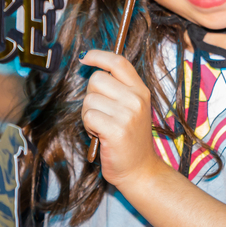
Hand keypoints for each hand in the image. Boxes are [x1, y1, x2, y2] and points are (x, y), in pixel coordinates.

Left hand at [79, 49, 166, 187]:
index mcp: (141, 91)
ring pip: (89, 99)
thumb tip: (92, 68)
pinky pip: (88, 116)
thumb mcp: (131, 108)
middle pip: (97, 79)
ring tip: (102, 127)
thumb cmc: (129, 139)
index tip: (85, 58)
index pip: (118, 62)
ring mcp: (128, 114)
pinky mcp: (116, 129)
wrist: (140, 170)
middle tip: (101, 114)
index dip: (99, 56)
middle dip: (91, 96)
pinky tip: (100, 136)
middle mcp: (136, 99)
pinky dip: (88, 127)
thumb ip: (117, 89)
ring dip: (89, 114)